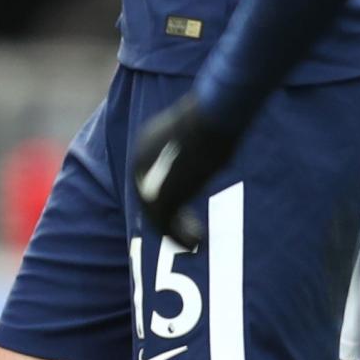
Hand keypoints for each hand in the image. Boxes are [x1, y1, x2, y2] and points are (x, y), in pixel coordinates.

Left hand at [131, 93, 240, 250]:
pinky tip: (198, 243)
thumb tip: (218, 151)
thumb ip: (200, 145)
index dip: (168, 197)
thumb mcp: (203, 130)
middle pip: (150, 200)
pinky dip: (180, 238)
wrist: (213, 117)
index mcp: (146, 144)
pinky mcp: (160, 196)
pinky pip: (165, 225)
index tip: (186, 213)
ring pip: (157, 217)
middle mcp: (141, 163)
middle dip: (171, 219)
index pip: (150, 178)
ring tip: (197, 241)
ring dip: (177, 233)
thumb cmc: (217, 117)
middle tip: (192, 231)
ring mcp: (148, 179)